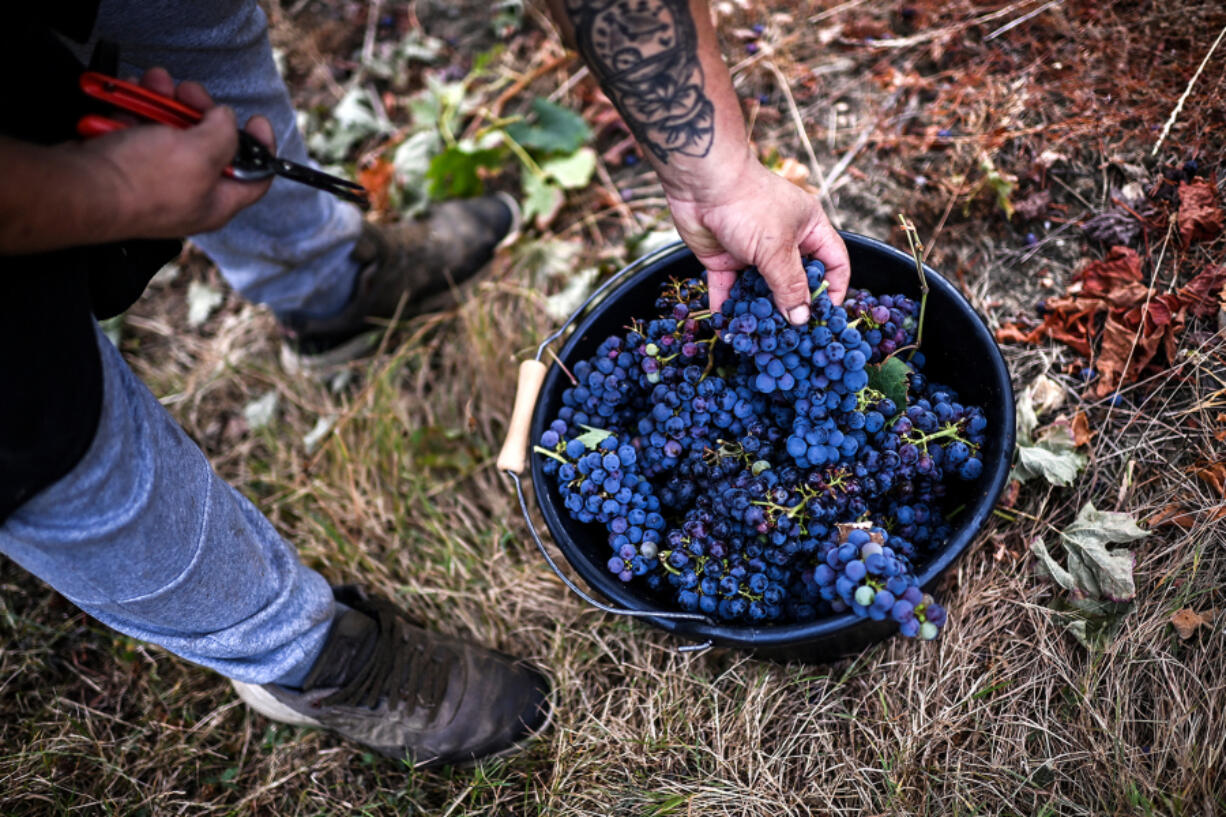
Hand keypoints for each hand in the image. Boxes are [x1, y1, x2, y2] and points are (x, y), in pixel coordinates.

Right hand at [79, 67, 274, 238]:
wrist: (79, 187)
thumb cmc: (142, 181)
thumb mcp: (202, 153)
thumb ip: (224, 133)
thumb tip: (225, 119)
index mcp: (217, 202)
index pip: (255, 179)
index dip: (262, 147)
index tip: (257, 120)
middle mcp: (189, 194)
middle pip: (210, 146)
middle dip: (200, 111)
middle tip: (189, 92)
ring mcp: (156, 180)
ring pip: (170, 132)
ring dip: (163, 103)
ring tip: (153, 85)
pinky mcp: (126, 166)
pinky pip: (138, 132)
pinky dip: (135, 112)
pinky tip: (128, 99)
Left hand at [664, 156, 850, 323]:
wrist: (700, 184)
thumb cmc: (748, 205)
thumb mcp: (776, 249)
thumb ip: (789, 286)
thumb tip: (801, 319)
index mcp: (809, 229)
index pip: (833, 263)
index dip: (833, 289)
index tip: (826, 317)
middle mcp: (783, 242)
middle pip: (795, 282)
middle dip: (792, 309)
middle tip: (792, 337)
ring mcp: (753, 252)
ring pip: (762, 291)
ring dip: (759, 314)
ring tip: (760, 340)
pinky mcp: (725, 260)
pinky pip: (730, 291)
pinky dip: (729, 309)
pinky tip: (729, 330)